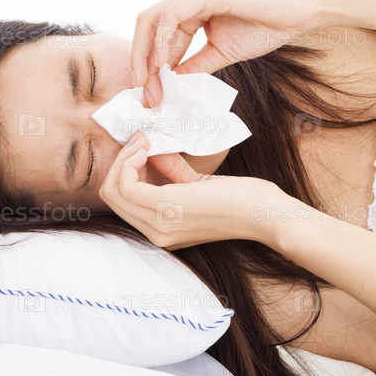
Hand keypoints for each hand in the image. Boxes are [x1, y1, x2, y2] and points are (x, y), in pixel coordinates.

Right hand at [99, 132, 283, 249]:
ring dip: (125, 158)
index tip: (143, 147)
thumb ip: (172, 171)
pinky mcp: (168, 209)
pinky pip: (127, 185)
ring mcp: (160, 225)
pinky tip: (149, 148)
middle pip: (111, 196)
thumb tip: (152, 149)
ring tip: (145, 142)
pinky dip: (131, 161)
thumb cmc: (239, 199)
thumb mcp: (197, 184)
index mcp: (161, 231)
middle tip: (141, 140)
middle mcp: (156, 234)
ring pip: (114, 190)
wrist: (265, 214)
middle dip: (121, 161)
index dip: (125, 170)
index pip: (121, 202)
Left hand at [131, 0, 324, 107]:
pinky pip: (172, 16)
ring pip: (152, 20)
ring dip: (147, 55)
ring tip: (152, 84)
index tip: (149, 94)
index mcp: (188, 6)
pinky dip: (164, 42)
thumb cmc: (264, 26)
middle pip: (146, 25)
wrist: (297, 11)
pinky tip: (166, 65)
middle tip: (143, 93)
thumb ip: (194, 66)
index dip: (147, 65)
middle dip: (140, 61)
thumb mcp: (220, 53)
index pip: (154, 34)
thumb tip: (169, 83)